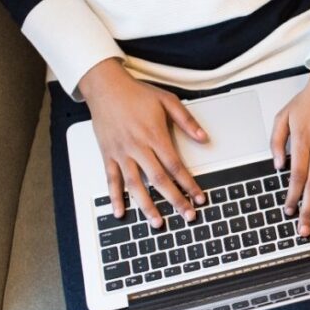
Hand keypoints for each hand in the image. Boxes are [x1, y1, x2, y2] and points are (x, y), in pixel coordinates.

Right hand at [79, 58, 207, 227]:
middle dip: (174, 200)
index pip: (176, 166)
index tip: (199, 197)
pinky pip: (111, 179)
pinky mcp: (107, 154)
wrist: (105, 86)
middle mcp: (137, 147)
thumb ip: (187, 121)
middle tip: (187, 215)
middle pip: (159, 180)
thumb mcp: (168, 101)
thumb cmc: (136, 93)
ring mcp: (121, 153)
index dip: (189, 184)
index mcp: (154, 135)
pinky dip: (115, 197)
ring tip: (157, 223)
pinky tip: (121, 212)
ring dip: (147, 206)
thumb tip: (204, 138)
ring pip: (135, 184)